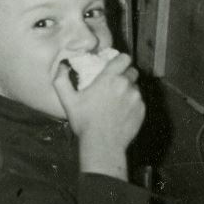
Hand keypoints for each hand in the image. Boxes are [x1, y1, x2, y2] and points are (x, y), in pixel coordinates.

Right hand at [54, 49, 144, 172]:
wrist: (102, 145)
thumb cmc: (84, 123)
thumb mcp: (68, 101)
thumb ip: (61, 80)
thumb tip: (62, 65)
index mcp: (110, 78)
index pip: (124, 58)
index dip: (120, 60)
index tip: (115, 65)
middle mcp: (126, 85)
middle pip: (132, 71)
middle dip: (125, 75)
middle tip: (114, 86)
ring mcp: (136, 97)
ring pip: (136, 86)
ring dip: (129, 90)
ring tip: (117, 101)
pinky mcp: (142, 109)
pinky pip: (140, 101)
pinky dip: (133, 103)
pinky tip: (122, 112)